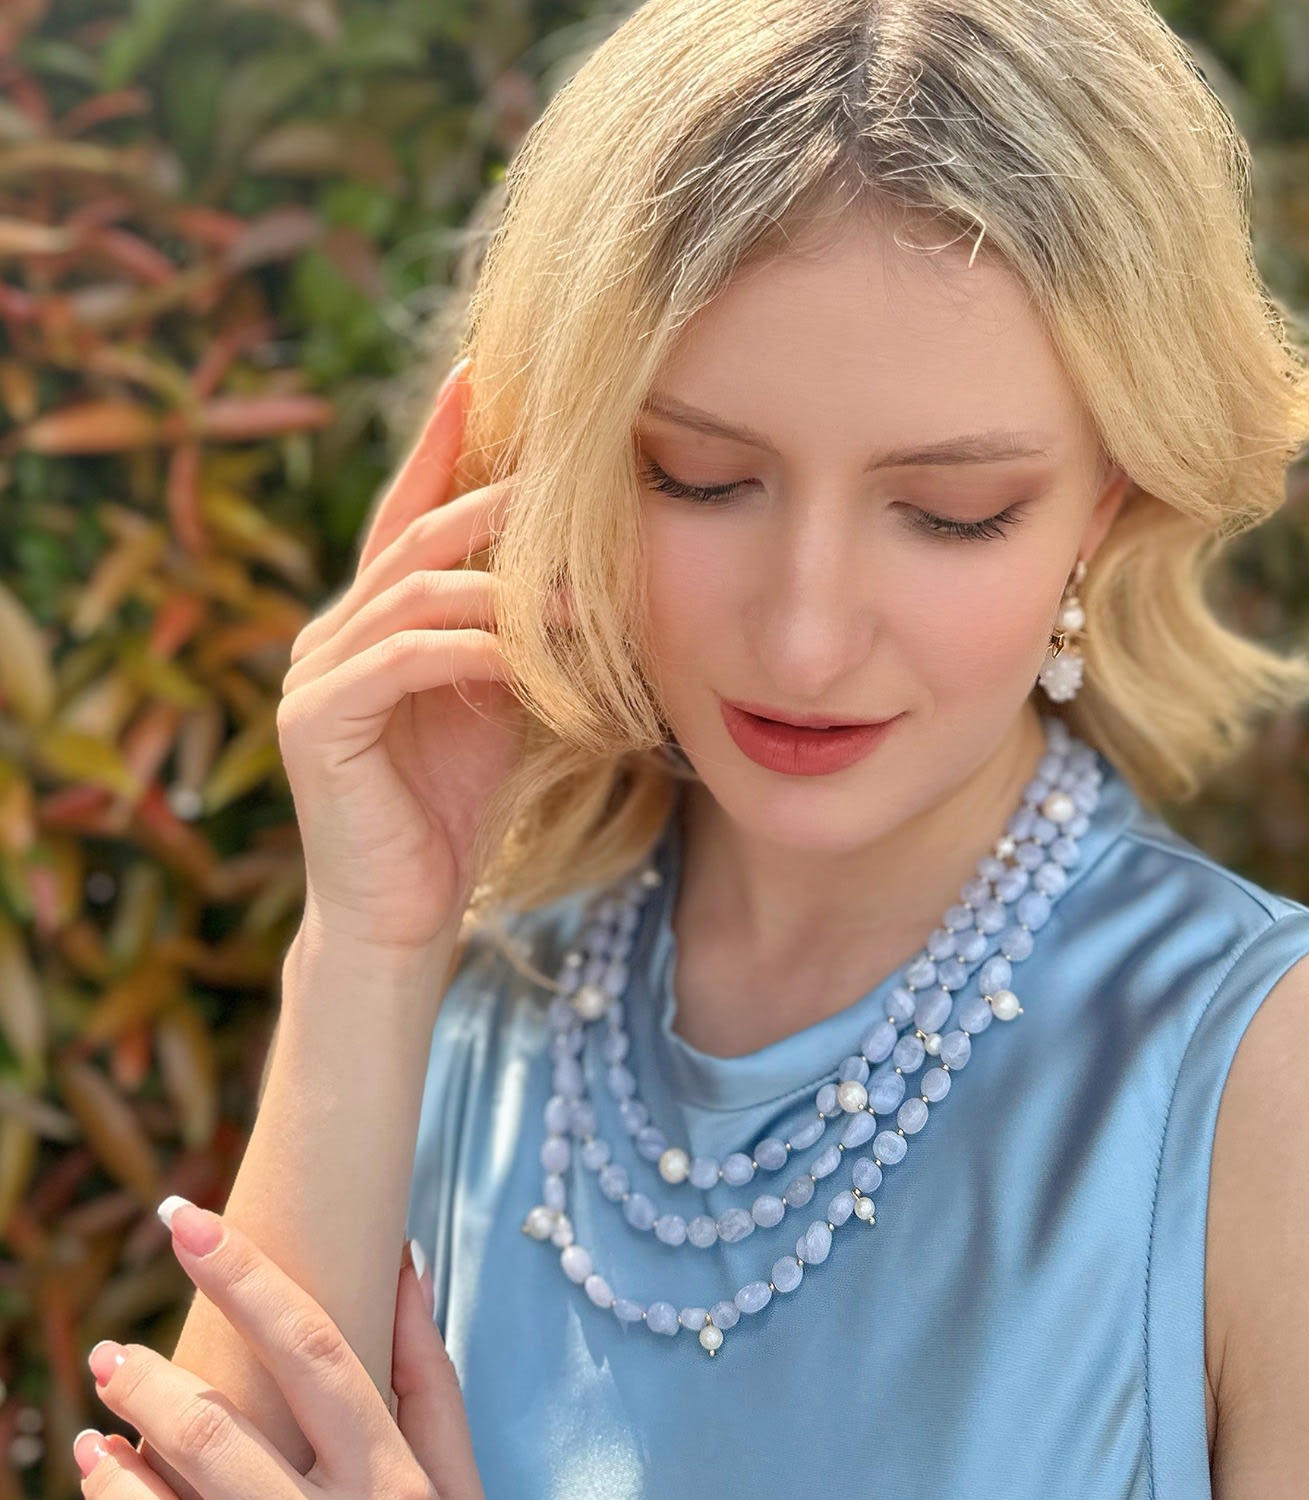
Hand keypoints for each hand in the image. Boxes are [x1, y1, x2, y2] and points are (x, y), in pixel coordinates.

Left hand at [72, 1200, 483, 1499]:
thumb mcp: (457, 1474)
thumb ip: (429, 1371)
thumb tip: (406, 1259)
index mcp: (392, 1471)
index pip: (312, 1347)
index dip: (247, 1276)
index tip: (187, 1218)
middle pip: (224, 1428)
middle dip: (152, 1379)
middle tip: (109, 1353)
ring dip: (120, 1454)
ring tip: (98, 1417)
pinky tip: (104, 1476)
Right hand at [277, 357, 526, 955]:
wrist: (402, 911)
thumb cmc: (452, 806)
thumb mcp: (494, 703)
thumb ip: (509, 635)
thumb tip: (573, 572)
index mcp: (371, 621)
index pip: (406, 511)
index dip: (442, 443)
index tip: (482, 372)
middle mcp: (332, 633)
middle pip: (414, 538)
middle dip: (489, 500)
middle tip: (562, 471)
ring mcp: (316, 675)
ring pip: (415, 593)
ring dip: (506, 587)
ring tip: (584, 592)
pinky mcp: (318, 723)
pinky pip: (406, 661)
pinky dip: (474, 651)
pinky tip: (528, 658)